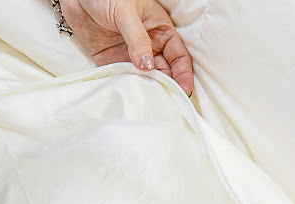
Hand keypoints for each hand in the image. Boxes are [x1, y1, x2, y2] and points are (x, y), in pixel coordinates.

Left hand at [59, 0, 193, 95]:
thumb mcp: (126, 12)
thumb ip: (138, 39)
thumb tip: (147, 65)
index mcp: (160, 30)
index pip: (178, 56)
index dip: (183, 73)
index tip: (184, 89)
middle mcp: (148, 45)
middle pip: (164, 71)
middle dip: (167, 86)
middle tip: (167, 100)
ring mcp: (129, 54)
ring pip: (144, 78)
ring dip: (147, 89)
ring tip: (150, 100)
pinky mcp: (110, 61)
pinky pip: (122, 77)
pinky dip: (126, 86)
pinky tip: (130, 94)